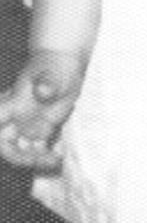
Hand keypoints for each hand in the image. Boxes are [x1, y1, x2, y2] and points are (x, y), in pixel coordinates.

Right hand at [0, 49, 85, 169]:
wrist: (64, 63)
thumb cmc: (54, 65)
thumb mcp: (53, 74)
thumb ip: (47, 83)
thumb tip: (42, 91)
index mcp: (11, 104)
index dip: (1, 144)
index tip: (16, 147)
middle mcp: (15, 117)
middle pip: (6, 146)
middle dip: (21, 158)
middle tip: (48, 158)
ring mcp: (28, 125)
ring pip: (22, 151)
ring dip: (37, 160)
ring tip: (57, 159)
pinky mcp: (42, 129)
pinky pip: (39, 149)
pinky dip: (48, 155)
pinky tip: (61, 153)